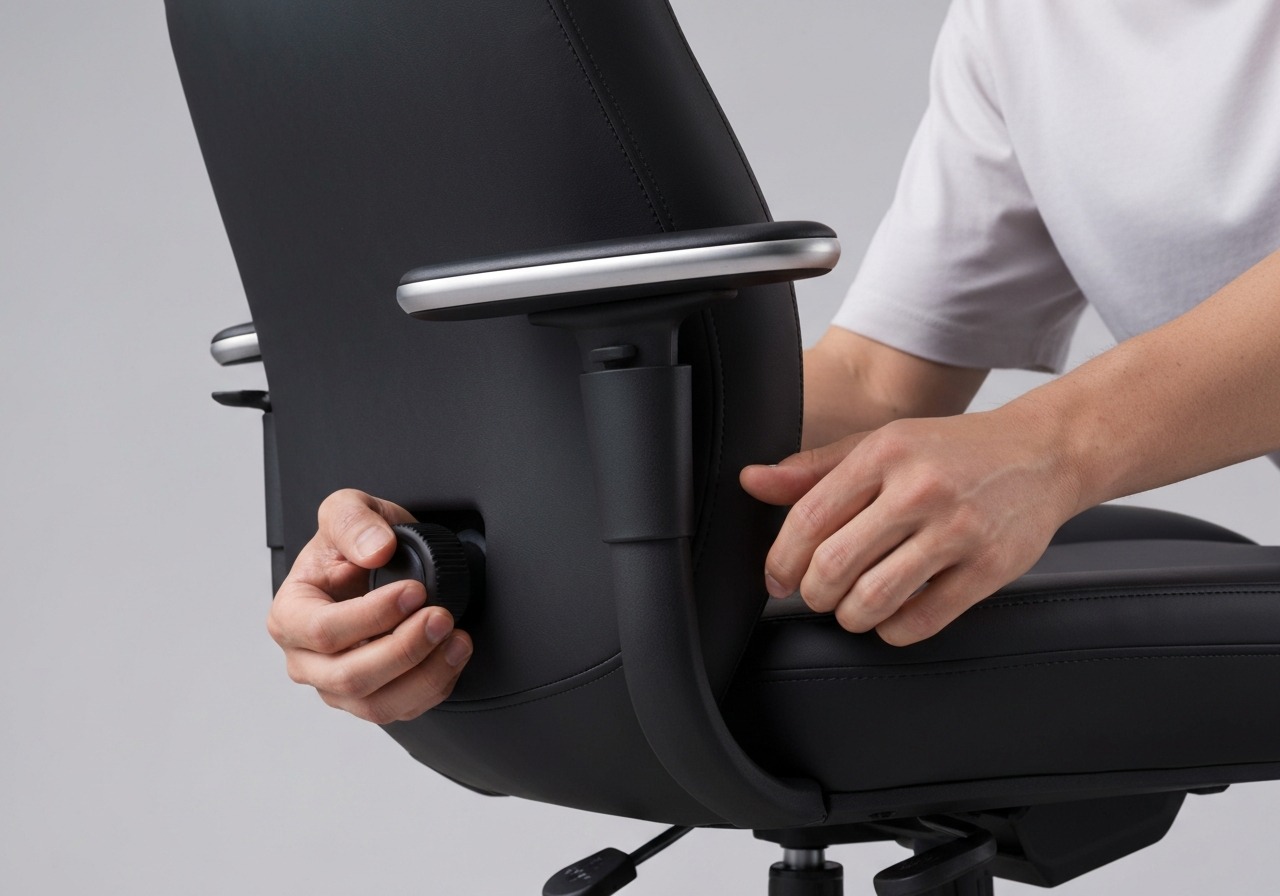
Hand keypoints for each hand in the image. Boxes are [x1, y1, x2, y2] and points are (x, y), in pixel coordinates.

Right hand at [266, 489, 472, 722]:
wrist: (379, 563)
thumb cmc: (355, 543)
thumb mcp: (348, 510)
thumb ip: (354, 521)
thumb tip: (375, 550)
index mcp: (290, 615)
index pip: (323, 632)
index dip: (372, 616)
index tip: (414, 591)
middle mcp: (307, 659)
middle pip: (349, 678)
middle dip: (404, 649)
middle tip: (440, 617)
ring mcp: (337, 685)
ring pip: (377, 705)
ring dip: (425, 675)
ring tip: (456, 639)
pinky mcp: (370, 698)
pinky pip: (403, 710)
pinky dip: (435, 686)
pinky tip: (453, 654)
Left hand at [740, 407, 1080, 644]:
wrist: (1044, 452)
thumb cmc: (952, 451)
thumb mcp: (881, 444)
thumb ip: (814, 469)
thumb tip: (752, 481)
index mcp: (883, 453)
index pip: (808, 518)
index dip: (782, 559)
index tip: (777, 580)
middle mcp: (918, 488)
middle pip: (834, 564)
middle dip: (812, 593)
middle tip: (816, 595)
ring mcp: (957, 529)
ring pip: (873, 599)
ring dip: (849, 615)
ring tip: (851, 607)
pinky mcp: (990, 567)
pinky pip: (921, 619)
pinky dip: (893, 628)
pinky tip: (892, 615)